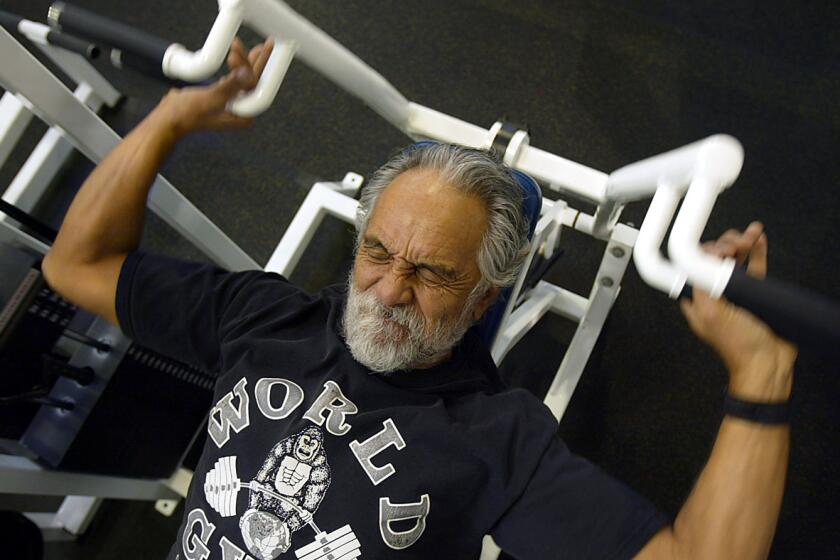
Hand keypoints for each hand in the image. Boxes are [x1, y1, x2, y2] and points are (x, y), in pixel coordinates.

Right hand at [153, 37, 273, 136]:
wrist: (167, 119)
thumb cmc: (185, 115)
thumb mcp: (210, 99)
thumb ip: (229, 86)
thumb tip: (246, 74)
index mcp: (242, 116)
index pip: (256, 87)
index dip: (257, 66)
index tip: (261, 50)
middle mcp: (240, 111)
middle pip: (253, 82)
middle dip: (253, 61)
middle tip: (264, 44)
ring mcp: (232, 104)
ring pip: (244, 79)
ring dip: (244, 61)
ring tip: (245, 46)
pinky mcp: (222, 97)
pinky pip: (234, 79)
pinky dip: (235, 67)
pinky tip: (236, 57)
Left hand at [679, 221, 796, 399]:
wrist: (768, 364)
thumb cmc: (739, 347)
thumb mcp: (711, 313)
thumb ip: (701, 285)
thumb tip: (696, 260)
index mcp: (697, 300)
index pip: (694, 266)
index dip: (704, 251)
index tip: (718, 246)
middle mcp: (714, 295)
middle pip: (715, 260)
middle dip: (725, 244)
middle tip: (735, 243)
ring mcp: (735, 294)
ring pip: (736, 261)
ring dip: (742, 243)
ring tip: (750, 235)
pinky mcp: (755, 294)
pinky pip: (755, 268)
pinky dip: (756, 252)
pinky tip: (758, 240)